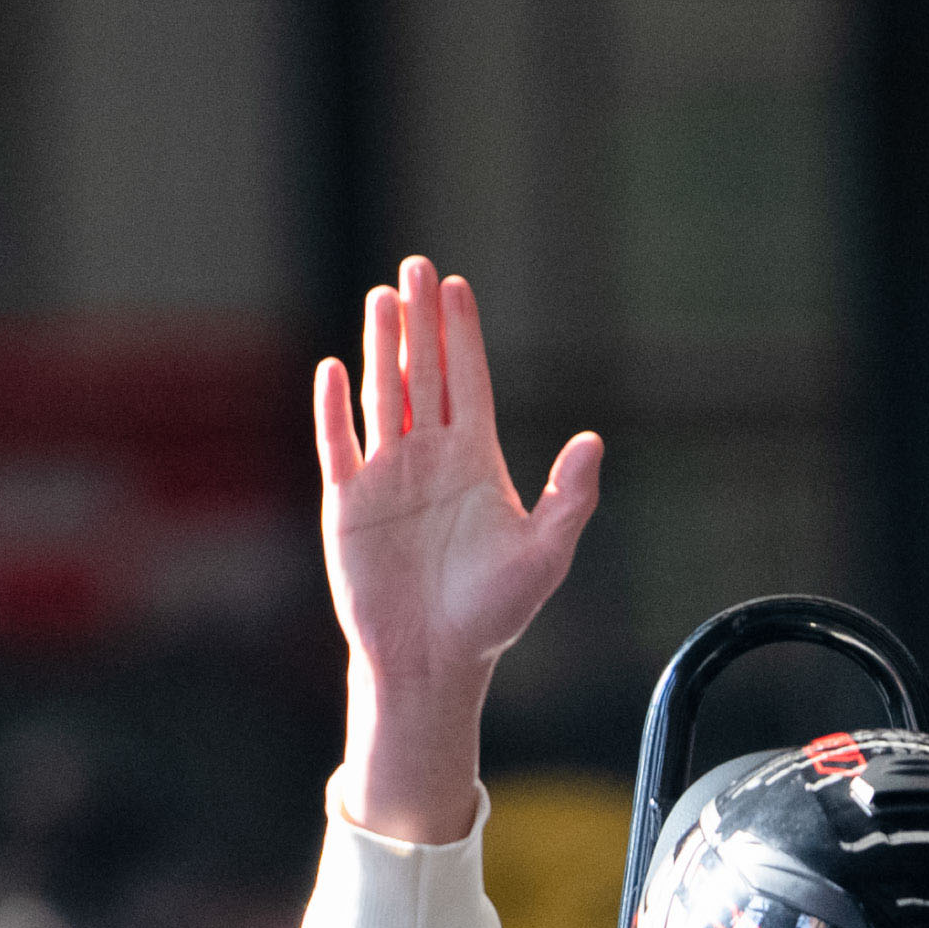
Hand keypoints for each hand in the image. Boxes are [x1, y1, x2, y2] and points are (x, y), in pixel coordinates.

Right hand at [315, 256, 600, 843]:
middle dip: (420, 320)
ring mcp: (386, 478)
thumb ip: (570, 496)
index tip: (457, 286)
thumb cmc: (492, 613)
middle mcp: (428, 459)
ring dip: (381, 348)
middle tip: (417, 266)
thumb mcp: (545, 553)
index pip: (468, 381)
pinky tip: (334, 369)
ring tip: (381, 297)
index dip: (462, 334)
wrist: (434, 661)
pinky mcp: (348, 505)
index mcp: (474, 462)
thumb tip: (593, 439)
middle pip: (424, 373)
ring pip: (382, 396)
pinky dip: (335, 409)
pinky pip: (338, 446)